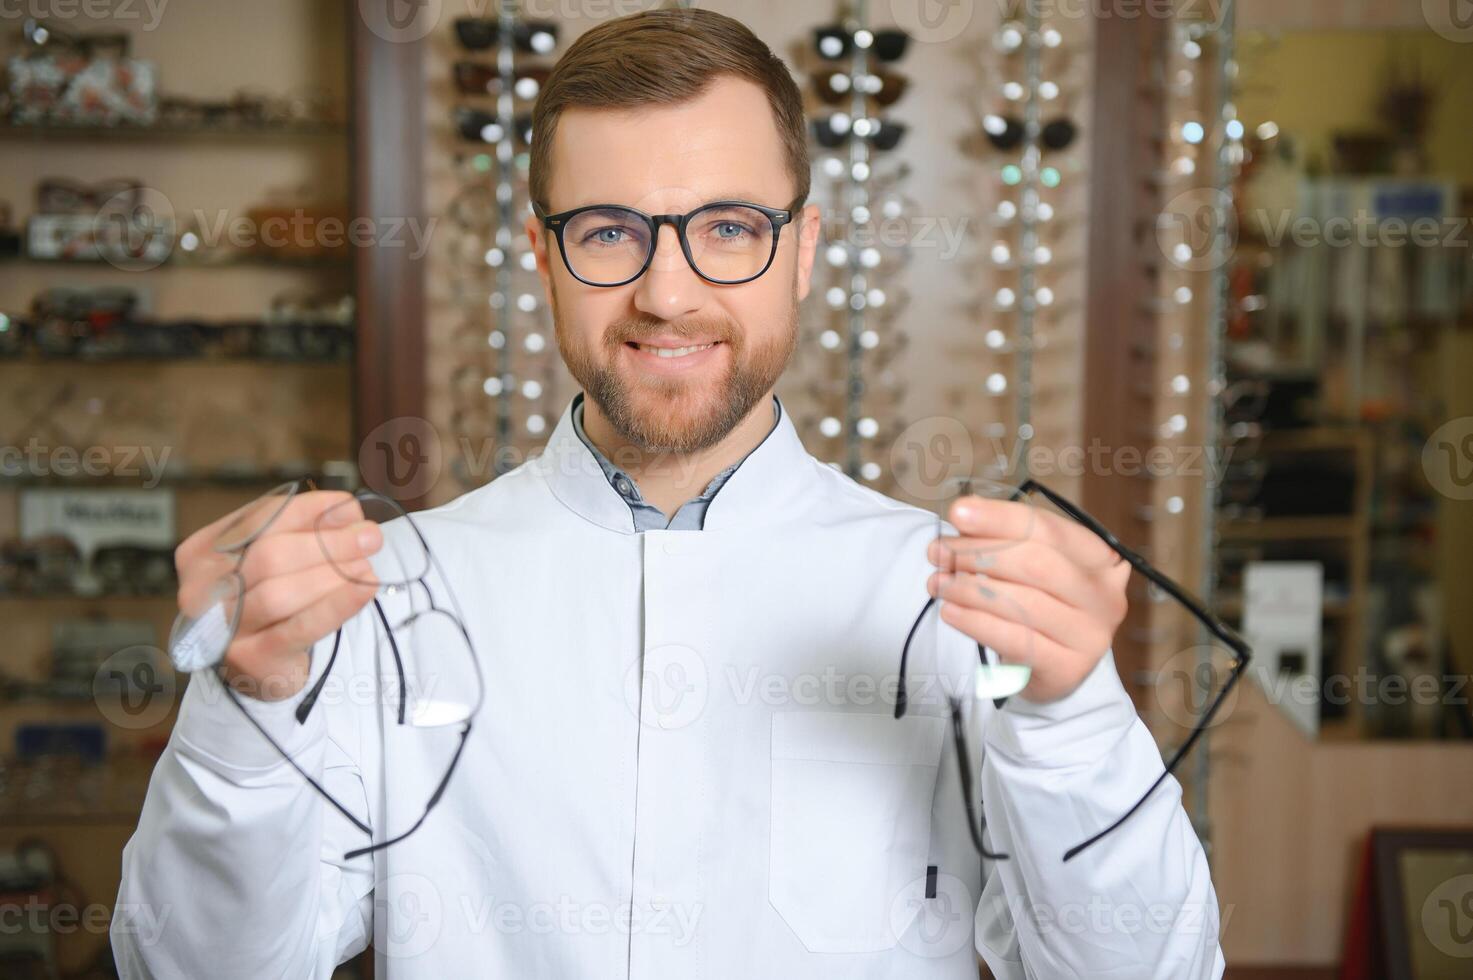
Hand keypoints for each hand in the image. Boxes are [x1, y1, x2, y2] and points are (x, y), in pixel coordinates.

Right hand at [174, 491, 381, 700]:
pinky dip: (337, 605)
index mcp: (202, 551)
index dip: (309, 510)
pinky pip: (299, 628)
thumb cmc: (264, 598)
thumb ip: (299, 530)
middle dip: (327, 542)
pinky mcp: (251, 659)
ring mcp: (221, 629)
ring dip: (332, 573)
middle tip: (371, 537)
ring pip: (280, 593)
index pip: (259, 520)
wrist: (254, 664)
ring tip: (367, 564)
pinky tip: (366, 588)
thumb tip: (346, 509)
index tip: (351, 508)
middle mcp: (201, 590)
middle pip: (269, 555)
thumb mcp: (272, 559)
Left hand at [926, 495, 1130, 703]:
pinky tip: (950, 611)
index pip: (1048, 528)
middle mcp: (1104, 594)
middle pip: (1036, 564)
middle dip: (980, 554)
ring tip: (937, 582)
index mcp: (1100, 557)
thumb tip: (965, 513)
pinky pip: (1014, 640)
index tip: (957, 512)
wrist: (1053, 666)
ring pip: (1023, 603)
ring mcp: (1090, 635)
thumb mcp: (1029, 565)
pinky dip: (975, 622)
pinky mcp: (1068, 668)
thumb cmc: (1040, 603)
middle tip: (939, 553)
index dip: (1000, 518)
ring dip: (970, 589)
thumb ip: (1005, 538)